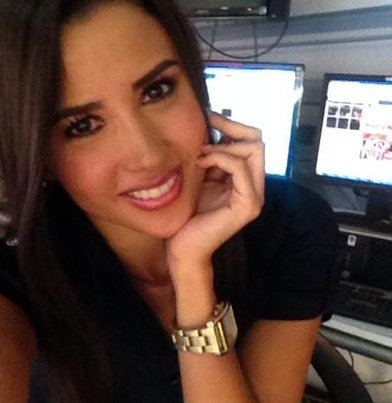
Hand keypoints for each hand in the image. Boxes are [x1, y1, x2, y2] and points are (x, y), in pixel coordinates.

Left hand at [167, 112, 264, 272]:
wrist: (182, 247)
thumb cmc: (187, 215)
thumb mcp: (202, 179)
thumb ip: (213, 159)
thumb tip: (213, 129)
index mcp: (246, 181)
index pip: (252, 141)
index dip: (232, 126)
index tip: (208, 117)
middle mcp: (255, 188)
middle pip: (258, 141)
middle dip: (231, 130)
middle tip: (204, 134)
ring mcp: (255, 197)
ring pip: (253, 150)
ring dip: (222, 147)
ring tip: (198, 157)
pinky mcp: (248, 205)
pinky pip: (240, 168)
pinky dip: (220, 158)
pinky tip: (201, 165)